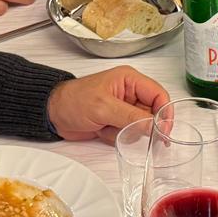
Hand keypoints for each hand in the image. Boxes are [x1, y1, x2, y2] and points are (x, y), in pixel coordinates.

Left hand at [47, 65, 171, 141]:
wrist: (53, 114)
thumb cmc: (73, 100)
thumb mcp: (103, 107)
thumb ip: (131, 116)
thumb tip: (154, 126)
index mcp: (130, 80)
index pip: (159, 95)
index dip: (165, 113)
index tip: (163, 131)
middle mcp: (130, 93)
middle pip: (152, 113)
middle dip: (139, 125)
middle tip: (125, 130)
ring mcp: (124, 109)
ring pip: (141, 127)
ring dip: (125, 131)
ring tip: (106, 126)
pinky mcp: (117, 122)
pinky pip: (128, 134)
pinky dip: (116, 137)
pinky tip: (101, 130)